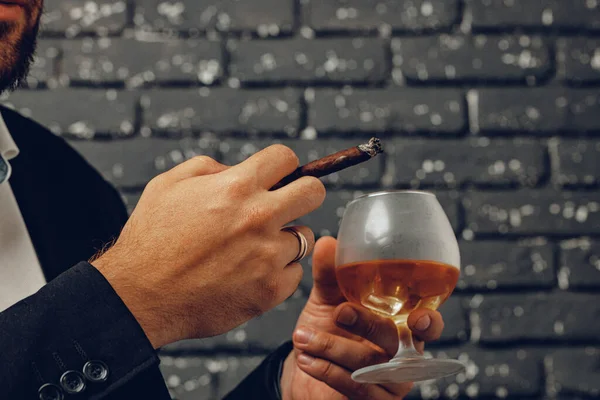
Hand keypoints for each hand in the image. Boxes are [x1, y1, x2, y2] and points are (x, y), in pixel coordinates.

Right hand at [92, 145, 325, 348]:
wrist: (140, 297)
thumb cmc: (150, 239)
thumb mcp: (168, 185)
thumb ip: (208, 167)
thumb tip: (236, 170)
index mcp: (236, 187)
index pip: (286, 158)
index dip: (282, 165)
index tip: (277, 177)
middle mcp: (259, 217)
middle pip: (314, 192)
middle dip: (303, 194)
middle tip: (286, 206)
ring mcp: (268, 255)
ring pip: (304, 237)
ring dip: (285, 239)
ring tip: (254, 249)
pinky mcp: (271, 289)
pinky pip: (294, 272)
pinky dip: (278, 271)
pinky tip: (251, 273)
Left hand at [281, 237, 444, 399]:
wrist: (305, 368)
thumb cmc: (328, 330)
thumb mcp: (327, 300)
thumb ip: (330, 274)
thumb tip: (327, 243)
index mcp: (401, 326)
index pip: (428, 325)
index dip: (428, 322)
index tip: (416, 317)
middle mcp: (402, 355)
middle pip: (396, 342)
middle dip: (367, 324)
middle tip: (339, 312)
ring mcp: (390, 382)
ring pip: (370, 366)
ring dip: (333, 347)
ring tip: (302, 336)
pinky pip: (354, 386)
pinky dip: (326, 370)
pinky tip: (305, 358)